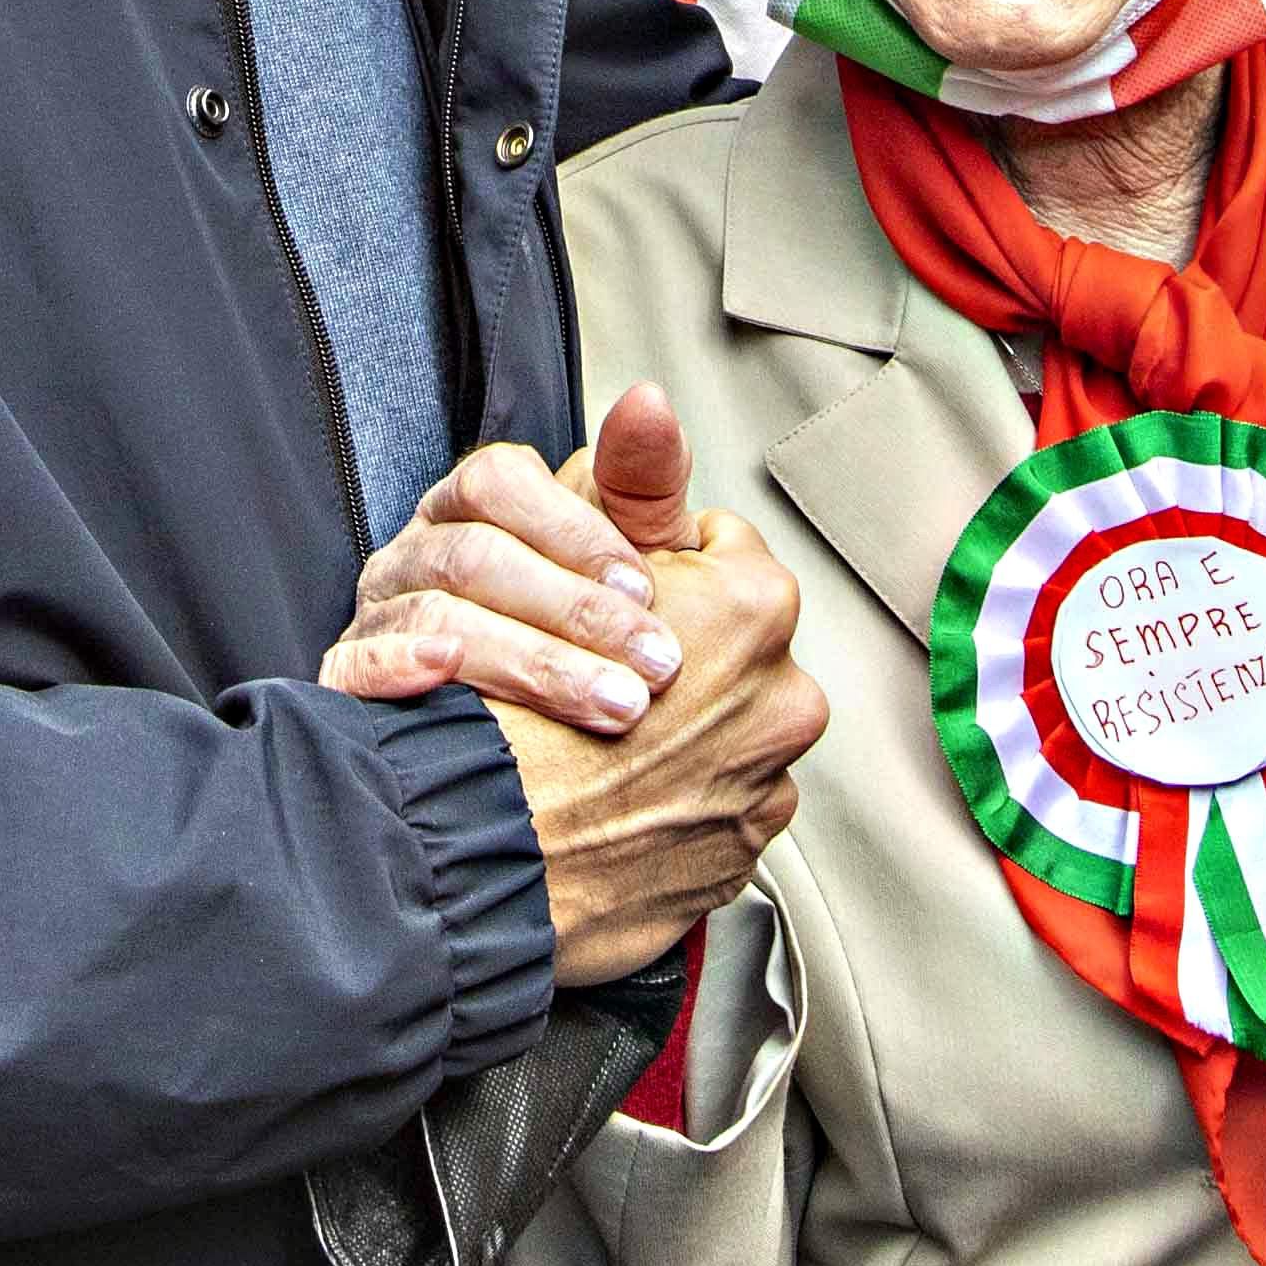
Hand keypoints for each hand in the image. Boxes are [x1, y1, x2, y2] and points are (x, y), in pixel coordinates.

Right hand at [320, 396, 688, 739]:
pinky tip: (451, 679)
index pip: (498, 483)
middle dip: (572, 611)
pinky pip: (354, 667)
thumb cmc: (590, 624)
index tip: (644, 587)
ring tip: (609, 702)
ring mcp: (380, 613)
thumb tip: (649, 400)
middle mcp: (418, 551)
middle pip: (475, 557)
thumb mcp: (631, 547)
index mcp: (471, 505)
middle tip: (652, 662)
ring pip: (436, 618)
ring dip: (530, 663)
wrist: (546, 734)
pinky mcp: (351, 677)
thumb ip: (642, 476)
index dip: (572, 531)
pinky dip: (397, 669)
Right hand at [325, 391, 830, 983]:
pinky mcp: (735, 865)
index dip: (641, 569)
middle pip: (721, 647)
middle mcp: (786, 699)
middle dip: (662, 650)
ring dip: (664, 733)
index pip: (713, 551)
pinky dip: (661, 808)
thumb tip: (651, 400)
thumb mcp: (564, 550)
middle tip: (592, 671)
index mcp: (755, 608)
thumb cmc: (511, 699)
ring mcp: (765, 788)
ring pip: (714, 733)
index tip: (604, 598)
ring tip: (591, 745)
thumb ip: (629, 478)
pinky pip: (703, 817)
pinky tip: (603, 802)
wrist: (479, 864)